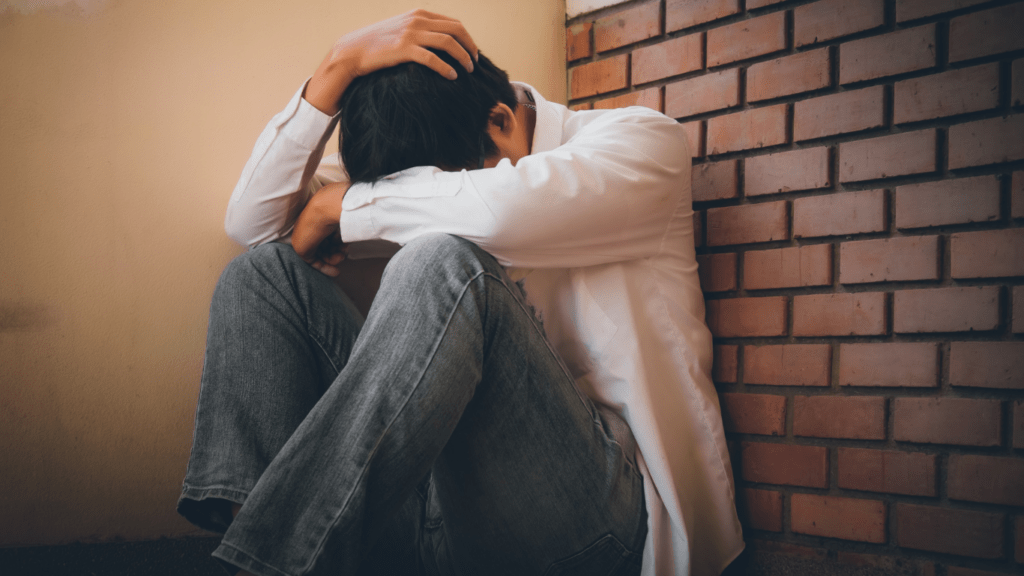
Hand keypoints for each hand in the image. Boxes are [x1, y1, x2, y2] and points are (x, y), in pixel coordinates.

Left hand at [292, 182, 350, 276]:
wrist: (325, 208)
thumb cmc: (334, 208)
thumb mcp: (338, 219)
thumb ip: (339, 228)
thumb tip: (346, 237)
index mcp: (315, 218)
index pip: (325, 237)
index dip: (336, 245)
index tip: (345, 250)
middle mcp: (308, 228)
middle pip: (323, 247)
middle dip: (336, 254)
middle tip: (344, 255)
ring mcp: (303, 238)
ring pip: (320, 254)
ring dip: (334, 259)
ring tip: (341, 257)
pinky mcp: (301, 248)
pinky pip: (313, 262)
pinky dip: (325, 268)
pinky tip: (336, 271)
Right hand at [305, 9, 479, 114]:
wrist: (352, 51)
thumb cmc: (377, 44)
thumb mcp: (401, 29)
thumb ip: (420, 31)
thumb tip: (439, 43)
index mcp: (419, 14)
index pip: (454, 23)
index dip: (467, 38)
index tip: (472, 52)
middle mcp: (417, 20)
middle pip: (456, 30)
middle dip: (470, 47)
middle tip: (475, 63)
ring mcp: (410, 33)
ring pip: (448, 43)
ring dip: (462, 57)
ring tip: (467, 71)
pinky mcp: (403, 49)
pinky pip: (432, 58)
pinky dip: (446, 68)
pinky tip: (452, 77)